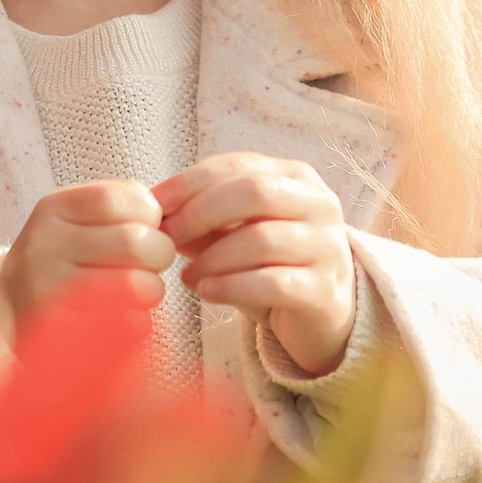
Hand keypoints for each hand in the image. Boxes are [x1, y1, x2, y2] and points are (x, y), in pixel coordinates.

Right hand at [0, 180, 177, 326]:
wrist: (7, 309)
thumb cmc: (60, 257)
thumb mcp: (75, 217)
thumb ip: (120, 204)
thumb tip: (166, 216)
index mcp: (52, 210)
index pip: (117, 200)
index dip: (147, 214)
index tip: (145, 226)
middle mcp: (45, 247)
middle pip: (134, 241)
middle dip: (159, 253)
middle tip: (150, 262)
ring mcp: (52, 294)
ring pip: (138, 285)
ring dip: (152, 289)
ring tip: (140, 289)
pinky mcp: (67, 335)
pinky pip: (131, 326)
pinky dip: (139, 321)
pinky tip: (122, 315)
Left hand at [153, 152, 355, 377]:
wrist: (324, 316)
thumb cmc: (273, 264)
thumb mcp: (237, 235)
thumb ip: (204, 222)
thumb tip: (157, 216)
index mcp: (296, 178)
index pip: (238, 166)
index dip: (191, 182)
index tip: (153, 204)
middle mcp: (319, 205)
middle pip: (254, 192)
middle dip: (201, 212)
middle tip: (167, 236)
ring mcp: (328, 248)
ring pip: (262, 240)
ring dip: (213, 257)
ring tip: (186, 275)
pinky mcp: (326, 292)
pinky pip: (274, 283)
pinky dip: (232, 286)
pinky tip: (206, 292)